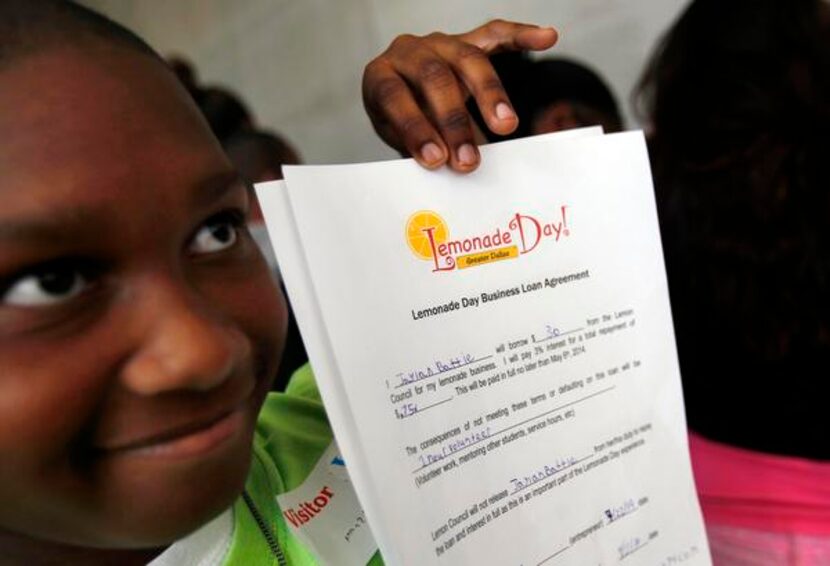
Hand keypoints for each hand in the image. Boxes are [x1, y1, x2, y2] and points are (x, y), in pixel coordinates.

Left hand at [363, 20, 557, 171]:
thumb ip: (420, 148)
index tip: (435, 160)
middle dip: (455, 122)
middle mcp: (409, 52)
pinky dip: (522, 35)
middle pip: (435, 77)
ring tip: (507, 126)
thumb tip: (449, 172)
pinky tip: (548, 37)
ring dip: (490, 94)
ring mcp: (440, 43)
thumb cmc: (401, 123)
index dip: (415, 128)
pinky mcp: (469, 42)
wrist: (402, 99)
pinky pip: (497, 34)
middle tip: (470, 160)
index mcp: (381, 76)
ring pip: (469, 59)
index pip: (395, 97)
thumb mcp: (399, 139)